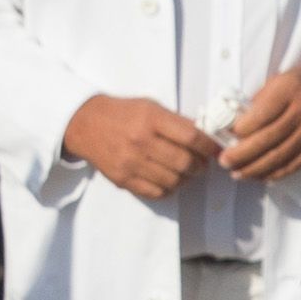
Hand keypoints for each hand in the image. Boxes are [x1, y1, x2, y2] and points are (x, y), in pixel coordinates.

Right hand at [63, 94, 220, 199]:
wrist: (85, 124)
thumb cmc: (123, 113)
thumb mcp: (150, 107)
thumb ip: (176, 122)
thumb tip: (205, 137)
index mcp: (151, 119)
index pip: (191, 137)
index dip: (208, 146)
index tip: (215, 149)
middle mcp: (141, 141)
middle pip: (184, 162)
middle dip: (200, 166)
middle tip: (201, 163)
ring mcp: (131, 163)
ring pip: (173, 181)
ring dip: (186, 179)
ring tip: (186, 172)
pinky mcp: (123, 180)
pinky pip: (156, 192)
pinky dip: (169, 189)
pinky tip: (170, 180)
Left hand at [221, 60, 300, 182]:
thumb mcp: (282, 79)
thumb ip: (260, 100)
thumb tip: (236, 123)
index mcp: (289, 90)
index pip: (260, 115)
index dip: (239, 130)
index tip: (227, 135)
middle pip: (267, 140)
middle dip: (241, 154)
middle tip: (224, 161)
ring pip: (279, 157)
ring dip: (254, 169)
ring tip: (237, 173)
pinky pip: (293, 165)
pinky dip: (274, 173)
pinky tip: (259, 176)